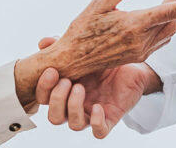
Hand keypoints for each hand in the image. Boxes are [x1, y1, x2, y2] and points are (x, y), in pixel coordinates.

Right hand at [35, 51, 161, 137]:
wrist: (132, 66)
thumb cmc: (104, 60)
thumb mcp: (83, 51)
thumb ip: (63, 46)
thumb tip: (43, 43)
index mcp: (64, 91)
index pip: (43, 98)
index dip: (43, 88)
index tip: (51, 70)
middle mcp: (75, 105)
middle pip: (54, 117)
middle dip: (56, 99)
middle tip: (66, 81)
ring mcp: (91, 113)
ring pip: (74, 125)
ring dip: (73, 107)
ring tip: (80, 88)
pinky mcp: (109, 119)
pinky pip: (99, 132)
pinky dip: (96, 122)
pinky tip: (99, 107)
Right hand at [41, 0, 175, 78]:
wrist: (74, 59)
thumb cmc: (83, 29)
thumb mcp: (99, 4)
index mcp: (133, 25)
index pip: (168, 12)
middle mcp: (141, 40)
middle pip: (173, 22)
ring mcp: (141, 51)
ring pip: (169, 33)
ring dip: (171, 19)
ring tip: (166, 4)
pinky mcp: (139, 57)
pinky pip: (161, 42)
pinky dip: (164, 29)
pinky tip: (156, 20)